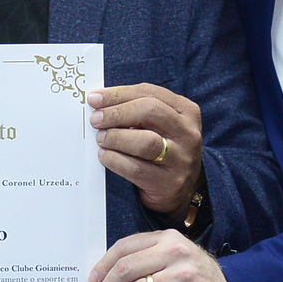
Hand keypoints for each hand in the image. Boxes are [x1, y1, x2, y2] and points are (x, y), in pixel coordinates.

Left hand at [88, 84, 203, 215]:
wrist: (181, 188)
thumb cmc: (163, 148)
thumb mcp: (159, 125)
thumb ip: (136, 110)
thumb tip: (99, 103)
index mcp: (186, 111)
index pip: (149, 93)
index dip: (119, 94)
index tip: (94, 98)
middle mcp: (188, 133)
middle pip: (150, 112)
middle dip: (117, 113)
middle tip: (96, 119)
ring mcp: (181, 159)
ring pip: (145, 142)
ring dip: (116, 137)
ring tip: (100, 138)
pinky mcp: (170, 182)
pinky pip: (136, 168)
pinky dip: (115, 160)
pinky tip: (104, 156)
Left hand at [89, 230, 249, 281]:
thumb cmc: (200, 280)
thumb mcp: (177, 257)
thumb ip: (148, 257)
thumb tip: (108, 272)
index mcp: (169, 240)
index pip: (124, 247)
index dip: (103, 265)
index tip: (93, 280)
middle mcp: (176, 254)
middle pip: (125, 269)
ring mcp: (184, 278)